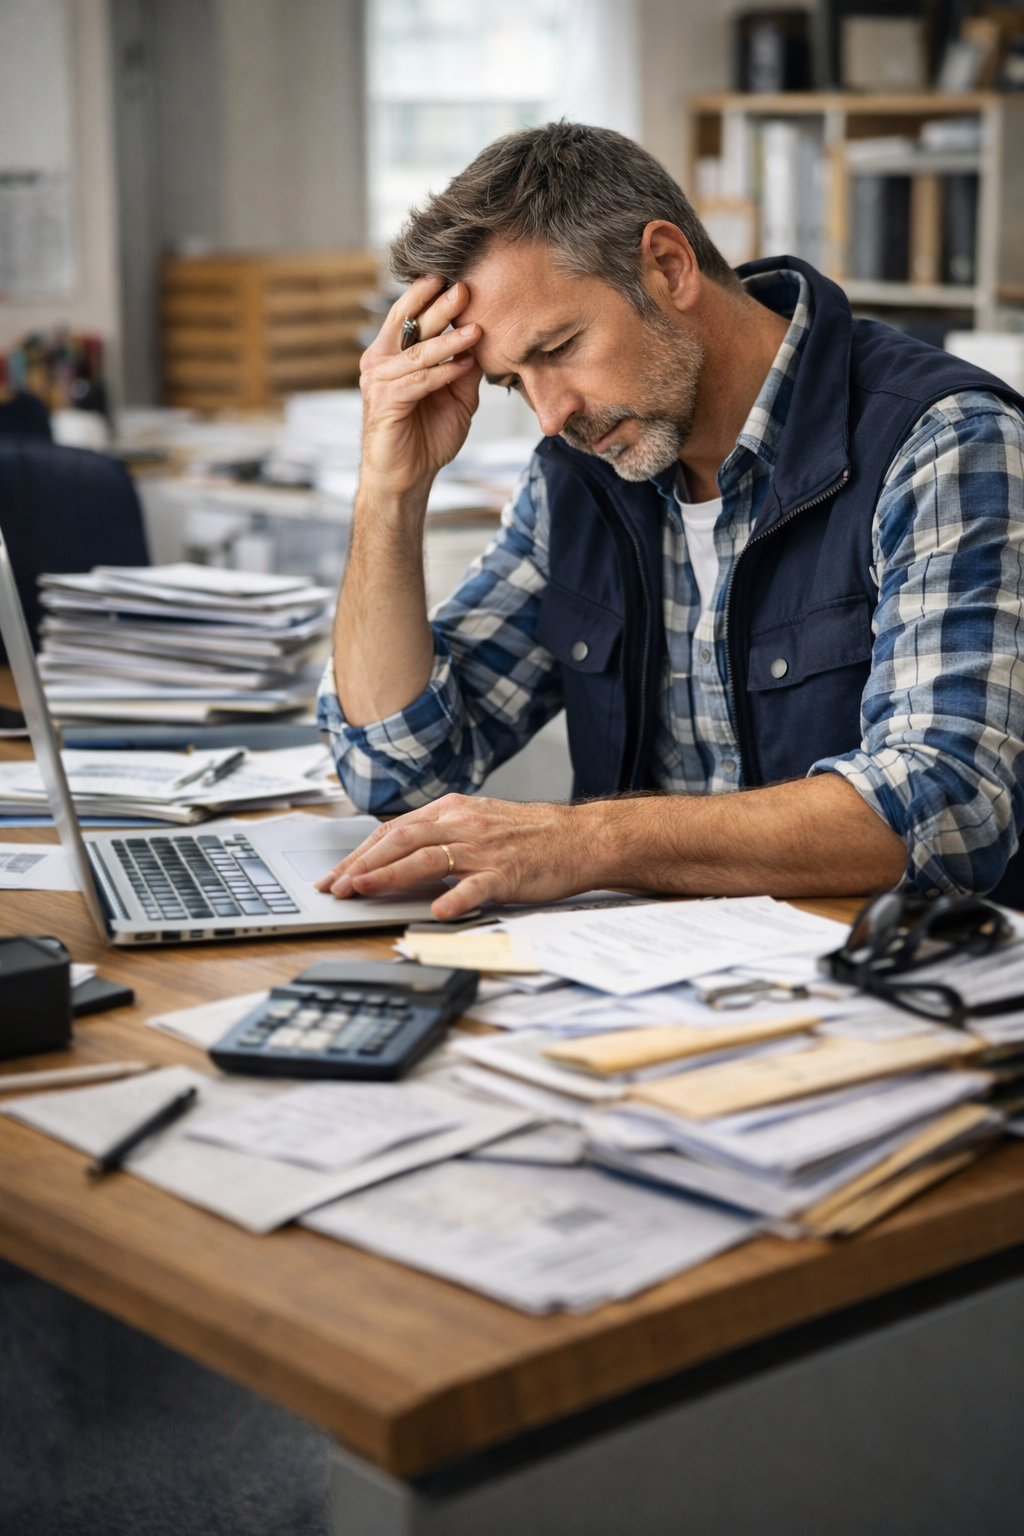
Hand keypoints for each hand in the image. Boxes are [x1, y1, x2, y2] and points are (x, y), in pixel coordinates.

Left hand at [314, 795, 595, 918]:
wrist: (581, 837)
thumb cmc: (530, 835)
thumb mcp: (477, 824)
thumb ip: (440, 837)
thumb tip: (397, 859)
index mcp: (451, 810)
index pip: (393, 830)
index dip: (360, 853)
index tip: (336, 875)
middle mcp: (462, 824)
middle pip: (400, 839)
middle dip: (362, 863)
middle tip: (336, 887)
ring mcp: (484, 848)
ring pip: (427, 857)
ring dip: (391, 874)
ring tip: (363, 890)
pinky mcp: (507, 873)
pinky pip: (477, 886)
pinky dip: (455, 898)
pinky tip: (438, 912)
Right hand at [359, 277, 482, 502]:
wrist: (407, 477)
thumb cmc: (428, 437)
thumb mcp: (456, 397)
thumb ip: (464, 369)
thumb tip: (483, 340)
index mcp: (393, 354)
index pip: (410, 316)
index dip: (430, 297)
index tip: (458, 278)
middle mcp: (380, 361)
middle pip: (410, 325)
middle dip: (438, 306)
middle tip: (463, 288)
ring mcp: (378, 380)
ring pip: (418, 353)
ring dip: (448, 341)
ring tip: (475, 329)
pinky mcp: (385, 402)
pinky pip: (418, 381)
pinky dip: (442, 373)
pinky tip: (463, 366)